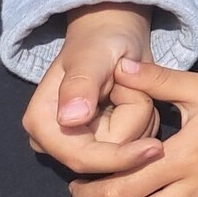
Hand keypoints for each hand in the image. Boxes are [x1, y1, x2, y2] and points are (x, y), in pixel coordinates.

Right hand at [23, 3, 163, 177]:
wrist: (111, 38)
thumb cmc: (99, 43)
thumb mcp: (92, 56)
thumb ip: (81, 85)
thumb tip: (70, 120)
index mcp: (42, 123)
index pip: (81, 157)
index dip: (118, 158)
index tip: (154, 148)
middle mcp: (55, 141)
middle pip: (109, 158)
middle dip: (133, 121)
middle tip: (132, 84)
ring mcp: (78, 145)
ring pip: (128, 150)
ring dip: (142, 117)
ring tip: (131, 88)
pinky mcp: (101, 145)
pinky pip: (136, 144)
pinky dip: (146, 120)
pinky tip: (135, 99)